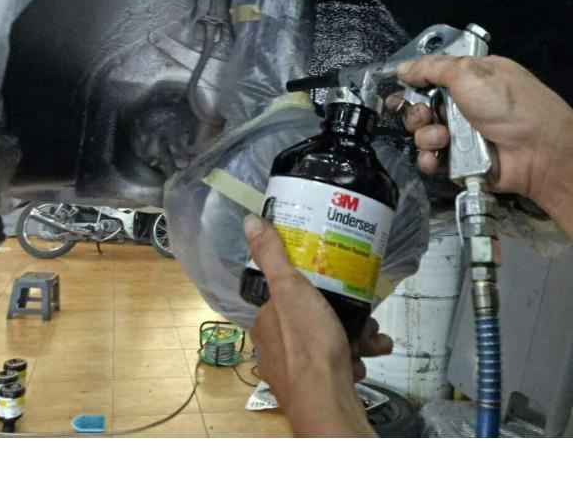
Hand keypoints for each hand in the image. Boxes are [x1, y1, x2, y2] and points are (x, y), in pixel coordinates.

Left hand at [244, 213, 391, 436]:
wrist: (327, 403)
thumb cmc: (308, 343)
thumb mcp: (290, 288)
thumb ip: (272, 255)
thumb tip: (250, 221)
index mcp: (266, 322)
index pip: (287, 296)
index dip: (311, 287)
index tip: (333, 282)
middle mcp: (276, 347)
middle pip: (312, 318)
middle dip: (342, 315)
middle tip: (362, 313)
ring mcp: (296, 370)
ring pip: (329, 341)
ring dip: (356, 336)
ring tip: (373, 336)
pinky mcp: (317, 387)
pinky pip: (338, 364)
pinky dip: (355, 358)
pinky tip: (367, 358)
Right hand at [389, 55, 572, 236]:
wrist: (536, 151)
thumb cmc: (507, 104)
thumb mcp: (470, 73)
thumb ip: (432, 67)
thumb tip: (402, 68)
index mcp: (466, 79)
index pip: (428, 78)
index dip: (412, 84)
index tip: (399, 89)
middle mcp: (459, 106)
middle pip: (418, 108)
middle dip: (415, 113)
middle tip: (426, 115)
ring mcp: (457, 135)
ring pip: (421, 134)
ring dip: (426, 136)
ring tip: (443, 138)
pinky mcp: (456, 160)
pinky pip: (429, 159)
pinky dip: (429, 159)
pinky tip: (439, 157)